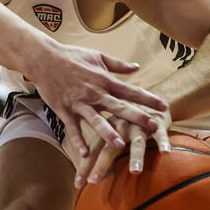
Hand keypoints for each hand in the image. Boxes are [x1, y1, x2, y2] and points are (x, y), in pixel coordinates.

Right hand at [29, 44, 168, 159]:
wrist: (44, 59)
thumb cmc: (71, 56)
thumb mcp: (97, 56)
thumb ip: (118, 65)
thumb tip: (137, 67)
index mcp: (104, 80)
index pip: (131, 90)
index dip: (148, 99)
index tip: (164, 107)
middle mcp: (94, 93)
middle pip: (119, 107)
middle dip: (137, 118)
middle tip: (154, 127)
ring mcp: (79, 103)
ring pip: (95, 120)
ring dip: (107, 133)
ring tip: (119, 145)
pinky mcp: (64, 110)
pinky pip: (72, 128)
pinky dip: (78, 141)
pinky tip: (85, 154)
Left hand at [74, 111, 171, 187]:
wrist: (149, 98)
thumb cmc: (127, 119)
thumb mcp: (112, 130)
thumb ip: (102, 147)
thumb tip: (88, 173)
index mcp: (108, 129)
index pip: (93, 150)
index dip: (85, 166)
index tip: (77, 184)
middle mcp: (121, 127)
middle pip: (110, 148)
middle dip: (101, 165)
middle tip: (93, 181)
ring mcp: (139, 126)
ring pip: (137, 142)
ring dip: (136, 156)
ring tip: (135, 172)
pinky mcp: (157, 123)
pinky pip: (161, 134)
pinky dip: (163, 143)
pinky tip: (166, 153)